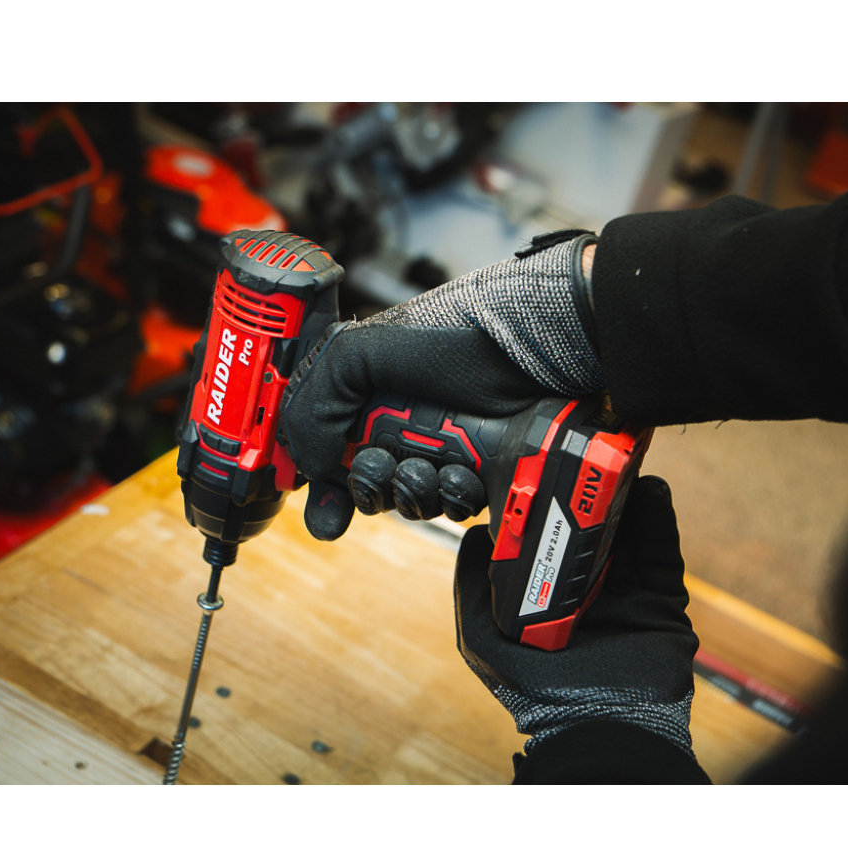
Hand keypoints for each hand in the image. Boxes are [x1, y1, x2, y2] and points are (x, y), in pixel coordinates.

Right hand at [281, 229, 603, 538]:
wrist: (542, 350)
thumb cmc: (462, 335)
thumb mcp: (365, 351)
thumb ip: (316, 400)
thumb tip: (305, 462)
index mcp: (366, 391)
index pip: (327, 449)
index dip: (323, 486)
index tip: (326, 512)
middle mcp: (400, 420)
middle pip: (367, 483)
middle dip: (372, 485)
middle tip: (383, 465)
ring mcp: (439, 446)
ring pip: (408, 498)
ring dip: (414, 488)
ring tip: (432, 461)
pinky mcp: (476, 468)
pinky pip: (452, 502)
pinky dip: (453, 493)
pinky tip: (463, 471)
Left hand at [455, 475, 699, 760]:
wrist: (597, 726)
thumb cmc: (533, 690)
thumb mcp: (481, 636)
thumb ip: (472, 585)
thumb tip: (470, 535)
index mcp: (548, 598)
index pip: (549, 542)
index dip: (547, 508)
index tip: (542, 473)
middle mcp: (588, 593)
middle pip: (593, 531)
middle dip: (591, 495)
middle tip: (586, 457)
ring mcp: (627, 596)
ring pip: (629, 535)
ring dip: (626, 498)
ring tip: (618, 462)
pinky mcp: (661, 604)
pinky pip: (663, 555)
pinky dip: (658, 521)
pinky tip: (650, 490)